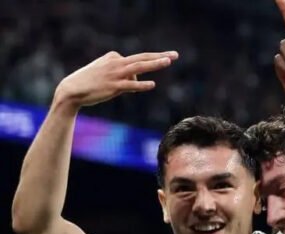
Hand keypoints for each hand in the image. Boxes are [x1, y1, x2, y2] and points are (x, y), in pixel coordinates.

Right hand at [53, 51, 177, 110]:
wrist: (72, 90)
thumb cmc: (90, 82)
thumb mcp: (106, 73)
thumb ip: (123, 75)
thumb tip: (139, 82)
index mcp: (113, 57)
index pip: (135, 62)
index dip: (139, 76)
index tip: (127, 86)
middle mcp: (116, 63)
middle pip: (142, 58)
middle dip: (160, 56)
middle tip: (175, 55)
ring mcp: (115, 74)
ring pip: (139, 67)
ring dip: (155, 64)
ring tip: (168, 61)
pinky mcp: (114, 86)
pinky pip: (131, 85)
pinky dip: (142, 85)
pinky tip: (152, 84)